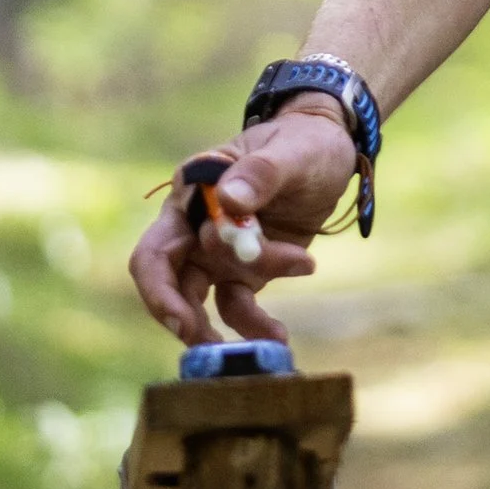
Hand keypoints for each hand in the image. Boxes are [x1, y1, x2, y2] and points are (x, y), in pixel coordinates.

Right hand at [128, 100, 357, 345]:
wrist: (332, 152)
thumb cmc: (305, 143)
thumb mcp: (292, 153)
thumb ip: (261, 173)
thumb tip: (228, 201)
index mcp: (192, 192)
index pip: (156, 248)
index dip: (161, 288)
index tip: (184, 317)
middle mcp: (194, 224)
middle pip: (166, 279)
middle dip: (180, 315)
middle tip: (208, 345)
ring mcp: (217, 250)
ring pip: (202, 298)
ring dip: (226, 324)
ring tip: (272, 338)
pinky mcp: (246, 269)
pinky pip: (237, 303)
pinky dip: (255, 323)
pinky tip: (278, 336)